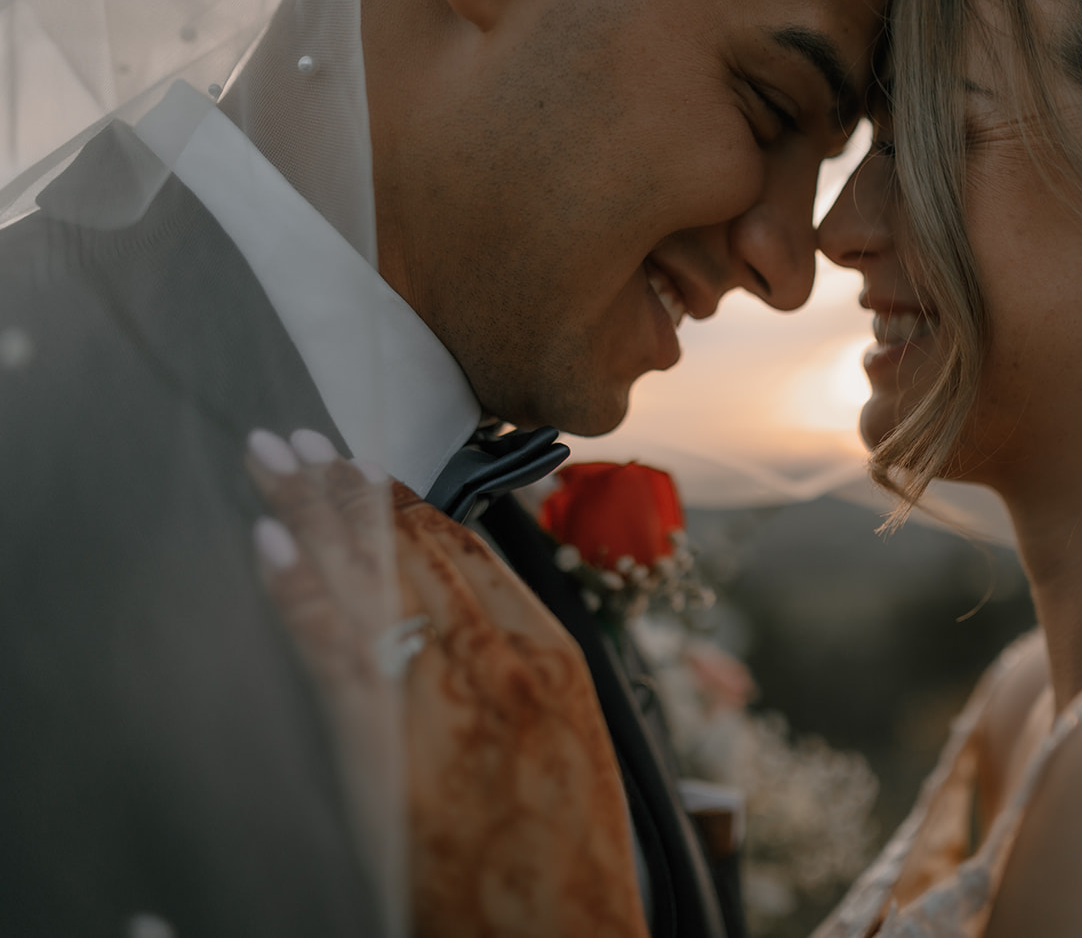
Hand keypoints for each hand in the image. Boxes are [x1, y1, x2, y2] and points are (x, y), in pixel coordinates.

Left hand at [247, 429, 647, 937]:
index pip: (471, 553)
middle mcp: (505, 657)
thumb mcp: (568, 748)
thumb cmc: (566, 859)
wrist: (564, 933)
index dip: (410, 504)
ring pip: (373, 575)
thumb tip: (472, 638)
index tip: (369, 469)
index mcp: (551, 658)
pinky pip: (335, 646)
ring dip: (312, 511)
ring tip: (271, 460)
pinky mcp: (392, 741)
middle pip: (415, 548)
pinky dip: (296, 589)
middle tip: (299, 442)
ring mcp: (451, 692)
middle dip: (350, 490)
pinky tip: (265, 545)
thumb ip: (522, 683)